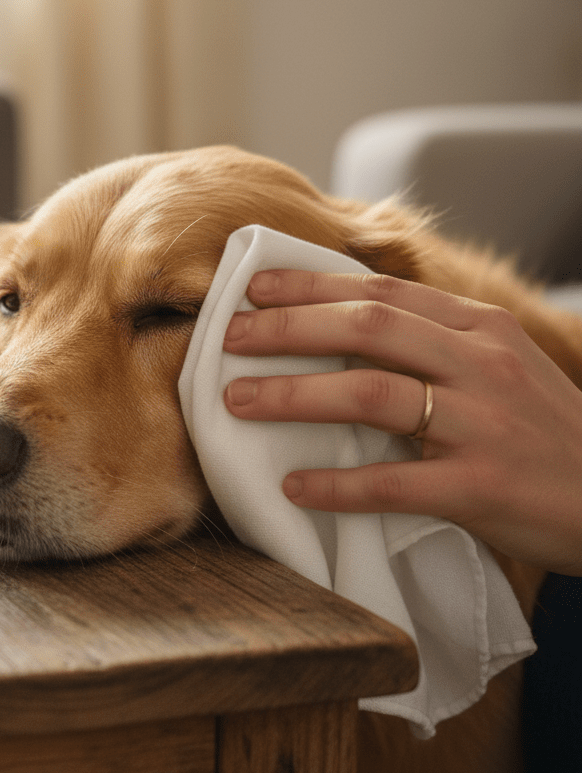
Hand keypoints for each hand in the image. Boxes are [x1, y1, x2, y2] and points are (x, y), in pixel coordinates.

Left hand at [221, 270, 581, 575]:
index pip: (382, 292)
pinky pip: (395, 482)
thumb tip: (341, 328)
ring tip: (237, 402)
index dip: (311, 286)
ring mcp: (483, 423)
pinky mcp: (483, 486)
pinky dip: (338, 484)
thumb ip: (432, 343)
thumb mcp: (498, 365)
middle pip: (366, 328)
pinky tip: (294, 485)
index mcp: (479, 329)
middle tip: (227, 338)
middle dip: (287, 329)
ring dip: (294, 397)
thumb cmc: (543, 430)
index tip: (253, 287)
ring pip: (371, 395)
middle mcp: (480, 364)